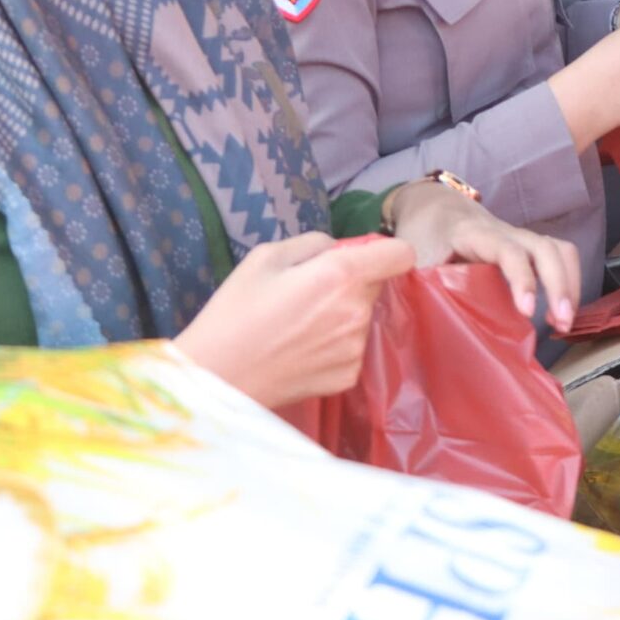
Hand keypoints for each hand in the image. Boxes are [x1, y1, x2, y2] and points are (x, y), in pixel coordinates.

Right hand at [176, 233, 415, 408]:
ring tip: (299, 325)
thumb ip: (314, 243)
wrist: (218, 376)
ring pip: (363, 318)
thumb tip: (339, 249)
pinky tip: (301, 350)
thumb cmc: (235, 311)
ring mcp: (355, 348)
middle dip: (353, 283)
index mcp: (342, 275)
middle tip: (310, 293)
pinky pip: (352, 348)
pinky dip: (335, 345)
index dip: (386, 251)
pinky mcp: (347, 376)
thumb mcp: (266, 257)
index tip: (365, 257)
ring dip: (344, 315)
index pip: (401, 254)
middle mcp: (358, 312)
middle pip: (376, 286)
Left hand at [384, 183, 582, 331]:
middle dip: (560, 284)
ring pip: (559, 250)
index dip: (521, 278)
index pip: (508, 251)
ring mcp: (521, 238)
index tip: (527, 311)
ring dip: (570, 285)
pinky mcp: (528, 247)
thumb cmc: (423, 235)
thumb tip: (421, 323)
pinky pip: (560, 256)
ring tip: (564, 322)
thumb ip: (418, 284)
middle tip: (561, 323)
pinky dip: (569, 281)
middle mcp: (506, 232)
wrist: (435, 207)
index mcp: (475, 235)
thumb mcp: (413, 259)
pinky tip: (559, 310)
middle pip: (546, 248)